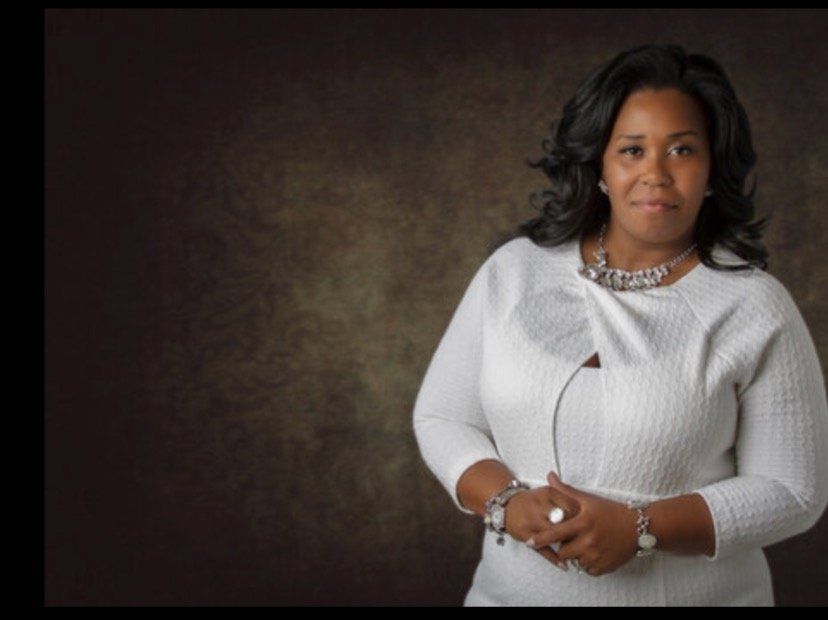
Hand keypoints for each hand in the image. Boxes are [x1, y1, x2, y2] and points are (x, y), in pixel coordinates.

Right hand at [502, 482, 580, 570]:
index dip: (582, 518)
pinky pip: (543, 549)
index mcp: (548, 494)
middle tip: (584, 540)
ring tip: (577, 552)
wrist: (507, 505)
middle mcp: (539, 507)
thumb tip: (588, 510)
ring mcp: (532, 522)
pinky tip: (564, 564)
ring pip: (555, 536)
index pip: (572, 507)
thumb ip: (568, 499)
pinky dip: (555, 559)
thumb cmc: (533, 500)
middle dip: (575, 532)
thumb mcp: (549, 493)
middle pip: (564, 522)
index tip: (588, 525)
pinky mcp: (526, 536)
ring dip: (566, 546)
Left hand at [522, 472, 639, 575]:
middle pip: (563, 552)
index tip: (530, 542)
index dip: (541, 539)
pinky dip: (587, 564)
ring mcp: (597, 556)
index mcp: (583, 523)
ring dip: (575, 556)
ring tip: (584, 545)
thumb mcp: (588, 499)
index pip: (555, 533)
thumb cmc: (611, 512)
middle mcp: (589, 541)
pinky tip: (593, 552)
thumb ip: (566, 490)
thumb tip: (549, 476)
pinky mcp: (605, 567)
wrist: (639, 528)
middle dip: (562, 548)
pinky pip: (588, 570)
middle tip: (570, 540)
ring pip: (575, 562)